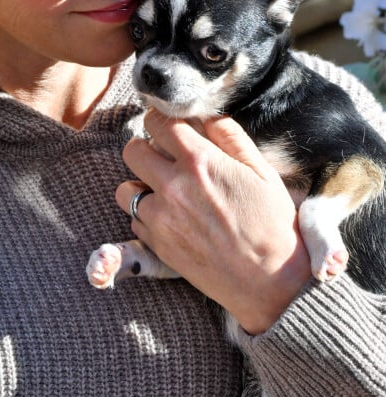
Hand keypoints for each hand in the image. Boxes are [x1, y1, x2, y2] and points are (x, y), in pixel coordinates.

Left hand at [116, 111, 311, 333]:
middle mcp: (173, 186)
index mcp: (200, 161)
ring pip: (125, 189)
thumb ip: (230, 137)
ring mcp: (160, 218)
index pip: (158, 123)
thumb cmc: (272, 223)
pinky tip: (172, 219)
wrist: (270, 281)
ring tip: (165, 192)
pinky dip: (147, 216)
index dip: (162, 120)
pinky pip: (135, 220)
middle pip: (131, 151)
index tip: (168, 128)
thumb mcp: (261, 171)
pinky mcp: (156, 245)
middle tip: (163, 159)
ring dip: (141, 186)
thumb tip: (207, 116)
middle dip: (145, 149)